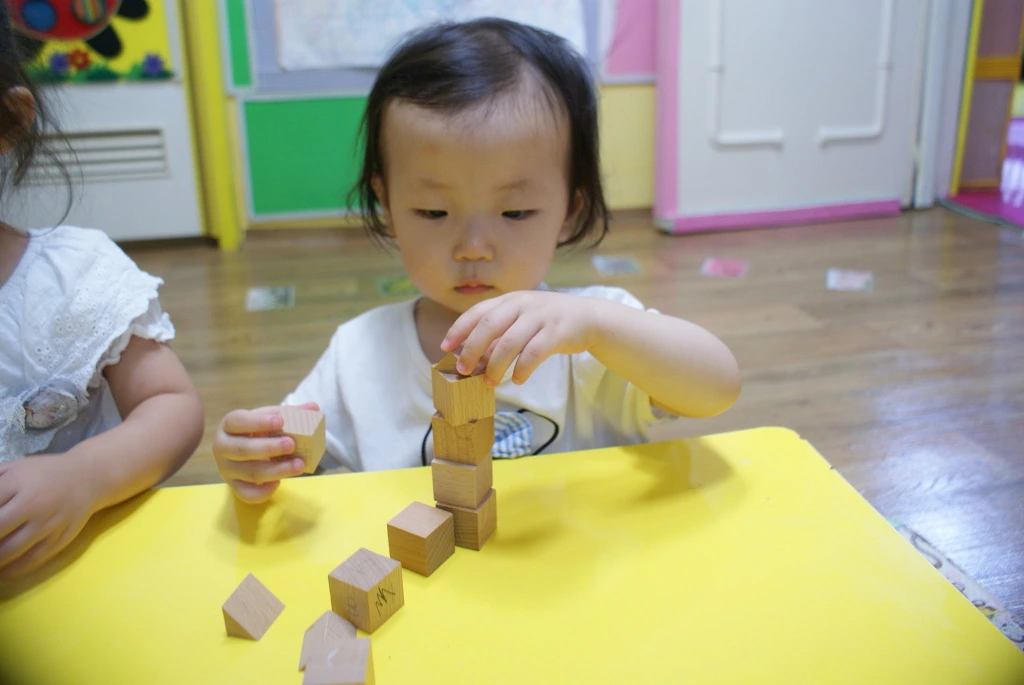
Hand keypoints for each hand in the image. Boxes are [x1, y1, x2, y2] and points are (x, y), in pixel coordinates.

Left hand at [0, 454, 96, 579]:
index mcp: (18, 482)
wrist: (89, 477)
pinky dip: (12, 570)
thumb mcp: (14, 468)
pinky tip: (2, 570)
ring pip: (9, 551)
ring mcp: (48, 524)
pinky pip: (32, 560)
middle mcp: (34, 503)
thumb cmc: (44, 472)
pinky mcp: (60, 539)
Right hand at [213, 403, 318, 503]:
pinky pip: (247, 494)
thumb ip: (290, 413)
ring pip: (250, 473)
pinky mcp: (234, 486)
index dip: (258, 422)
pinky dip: (263, 492)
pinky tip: (279, 483)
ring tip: (299, 464)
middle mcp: (222, 447)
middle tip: (291, 444)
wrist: (245, 450)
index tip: (280, 421)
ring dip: (277, 470)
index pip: (238, 421)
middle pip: (243, 450)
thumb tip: (313, 407)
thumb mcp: (270, 419)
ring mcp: (227, 469)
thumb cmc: (258, 431)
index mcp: (229, 425)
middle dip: (269, 448)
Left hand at [442, 291, 602, 386]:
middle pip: (489, 326)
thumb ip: (500, 335)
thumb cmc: (548, 322)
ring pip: (509, 343)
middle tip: (464, 370)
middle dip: (472, 349)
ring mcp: (540, 316)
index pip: (478, 312)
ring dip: (496, 366)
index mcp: (510, 300)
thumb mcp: (522, 320)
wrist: (588, 317)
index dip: (459, 329)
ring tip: (490, 382)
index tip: (446, 347)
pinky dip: (522, 370)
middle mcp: (522, 304)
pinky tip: (517, 380)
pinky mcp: (557, 332)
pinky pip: (533, 353)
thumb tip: (475, 358)